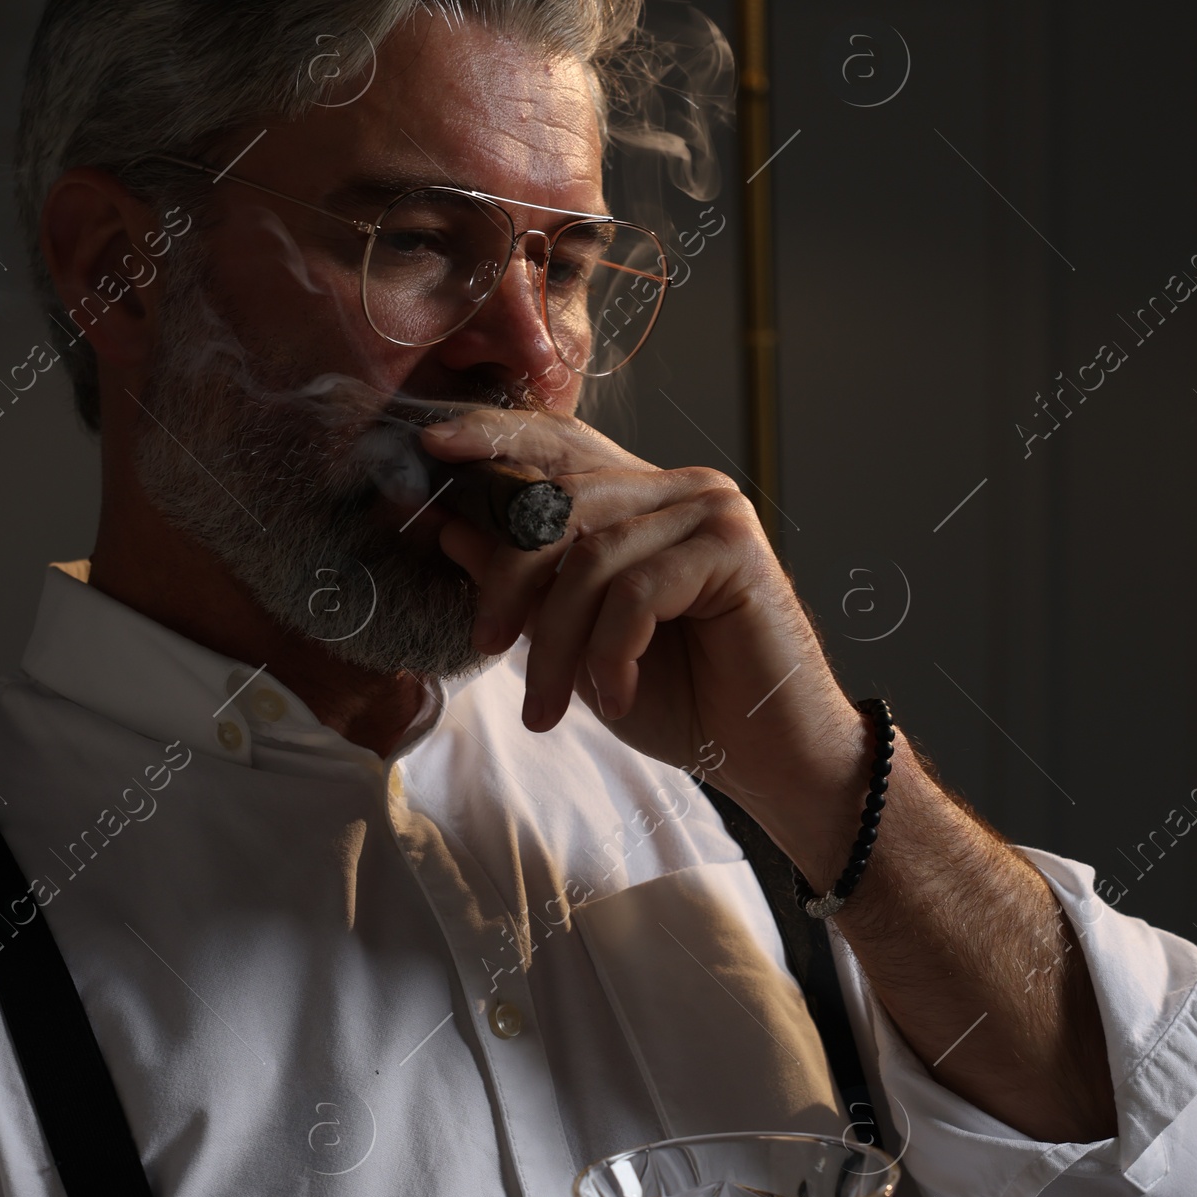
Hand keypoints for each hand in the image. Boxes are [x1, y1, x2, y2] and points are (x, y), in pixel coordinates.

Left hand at [425, 409, 869, 891]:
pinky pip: (636, 590)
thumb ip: (527, 587)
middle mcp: (676, 488)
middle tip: (487, 647)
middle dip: (509, 579)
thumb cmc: (681, 701)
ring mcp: (710, 509)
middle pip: (559, 502)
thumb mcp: (577, 644)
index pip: (559, 449)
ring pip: (591, 554)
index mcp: (640, 499)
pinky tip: (617, 695)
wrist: (768, 756)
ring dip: (557, 640)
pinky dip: (611, 652)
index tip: (429, 447)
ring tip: (548, 707)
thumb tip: (451, 531)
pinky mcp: (734, 547)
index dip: (494, 440)